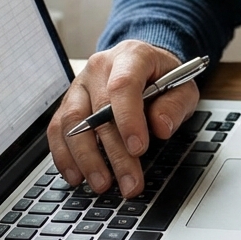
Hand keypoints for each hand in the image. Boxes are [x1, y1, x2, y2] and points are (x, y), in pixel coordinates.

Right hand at [45, 40, 199, 197]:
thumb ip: (175, 105)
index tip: (138, 148)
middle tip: (128, 182)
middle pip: (99, 111)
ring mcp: (80, 84)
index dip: (128, 118)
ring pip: (72, 122)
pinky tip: (76, 175)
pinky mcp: (68, 103)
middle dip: (114, 153)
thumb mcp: (183, 87)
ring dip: (86, 158)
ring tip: (102, 184)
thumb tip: (161, 127)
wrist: (145, 66)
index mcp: (131, 55)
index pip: (123, 85)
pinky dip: (64, 155)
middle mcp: (100, 67)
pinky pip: (57, 129)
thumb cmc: (164, 77)